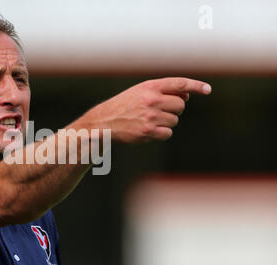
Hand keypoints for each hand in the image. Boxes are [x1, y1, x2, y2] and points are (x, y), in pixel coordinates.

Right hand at [85, 77, 210, 142]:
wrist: (105, 121)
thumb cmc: (125, 105)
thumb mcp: (141, 91)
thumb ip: (163, 90)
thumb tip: (187, 95)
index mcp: (150, 86)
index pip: (180, 83)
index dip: (196, 86)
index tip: (207, 90)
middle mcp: (152, 99)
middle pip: (180, 105)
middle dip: (175, 109)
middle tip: (161, 111)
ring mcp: (150, 116)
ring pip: (174, 120)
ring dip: (166, 122)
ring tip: (150, 120)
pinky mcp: (148, 131)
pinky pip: (168, 133)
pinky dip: (161, 133)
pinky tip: (148, 130)